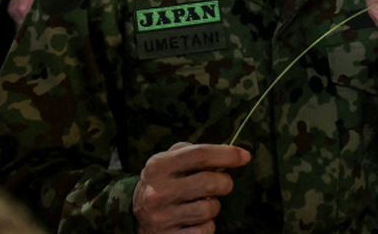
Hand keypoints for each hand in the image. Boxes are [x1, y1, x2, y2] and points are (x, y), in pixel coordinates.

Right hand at [132, 142, 250, 233]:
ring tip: (203, 203)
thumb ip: (193, 152)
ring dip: (214, 205)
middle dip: (225, 182)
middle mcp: (158, 191)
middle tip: (222, 184)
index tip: (244, 156)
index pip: (199, 155)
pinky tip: (196, 221)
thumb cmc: (161, 183)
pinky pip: (204, 230)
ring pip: (209, 208)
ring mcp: (162, 217)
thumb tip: (231, 153)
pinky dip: (207, 225)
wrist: (133, 215)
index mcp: (159, 166)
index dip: (226, 154)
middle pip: (209, 182)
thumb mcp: (167, 161)